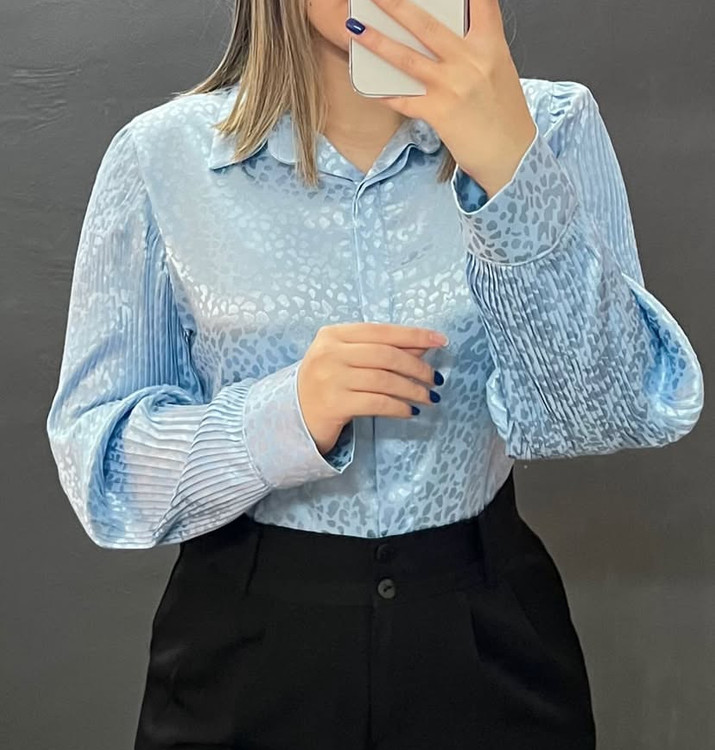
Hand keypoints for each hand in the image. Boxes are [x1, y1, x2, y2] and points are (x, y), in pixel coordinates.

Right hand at [297, 322, 447, 454]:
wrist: (295, 417)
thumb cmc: (327, 384)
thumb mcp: (349, 360)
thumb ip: (382, 350)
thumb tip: (424, 347)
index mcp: (333, 334)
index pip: (381, 331)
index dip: (414, 335)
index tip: (441, 341)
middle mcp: (329, 353)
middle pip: (385, 355)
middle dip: (417, 367)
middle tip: (436, 379)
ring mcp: (330, 378)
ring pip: (384, 380)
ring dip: (413, 389)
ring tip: (429, 397)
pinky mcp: (335, 404)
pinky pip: (377, 403)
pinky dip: (399, 407)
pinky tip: (410, 411)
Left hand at [345, 0, 537, 197]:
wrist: (511, 155)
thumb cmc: (505, 116)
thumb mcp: (499, 71)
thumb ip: (476, 49)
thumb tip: (448, 37)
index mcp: (490, 46)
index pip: (480, 2)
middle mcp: (471, 61)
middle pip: (427, 25)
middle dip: (396, 5)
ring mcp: (453, 87)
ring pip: (407, 58)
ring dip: (377, 42)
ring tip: (355, 28)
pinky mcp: (439, 113)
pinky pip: (403, 100)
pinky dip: (383, 94)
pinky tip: (367, 87)